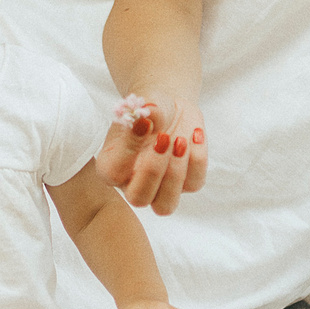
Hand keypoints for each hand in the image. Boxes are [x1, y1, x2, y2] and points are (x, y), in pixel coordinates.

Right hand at [95, 93, 209, 215]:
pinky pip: (193, 183)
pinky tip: (194, 134)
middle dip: (153, 170)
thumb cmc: (150, 108)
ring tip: (181, 140)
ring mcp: (160, 189)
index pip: (113, 173)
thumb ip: (144, 111)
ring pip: (165, 205)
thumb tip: (144, 118)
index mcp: (112, 167)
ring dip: (175, 174)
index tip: (143, 122)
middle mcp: (132, 184)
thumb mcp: (146, 103)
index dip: (129, 151)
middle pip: (138, 198)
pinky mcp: (185, 184)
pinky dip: (197, 158)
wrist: (171, 110)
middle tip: (164, 138)